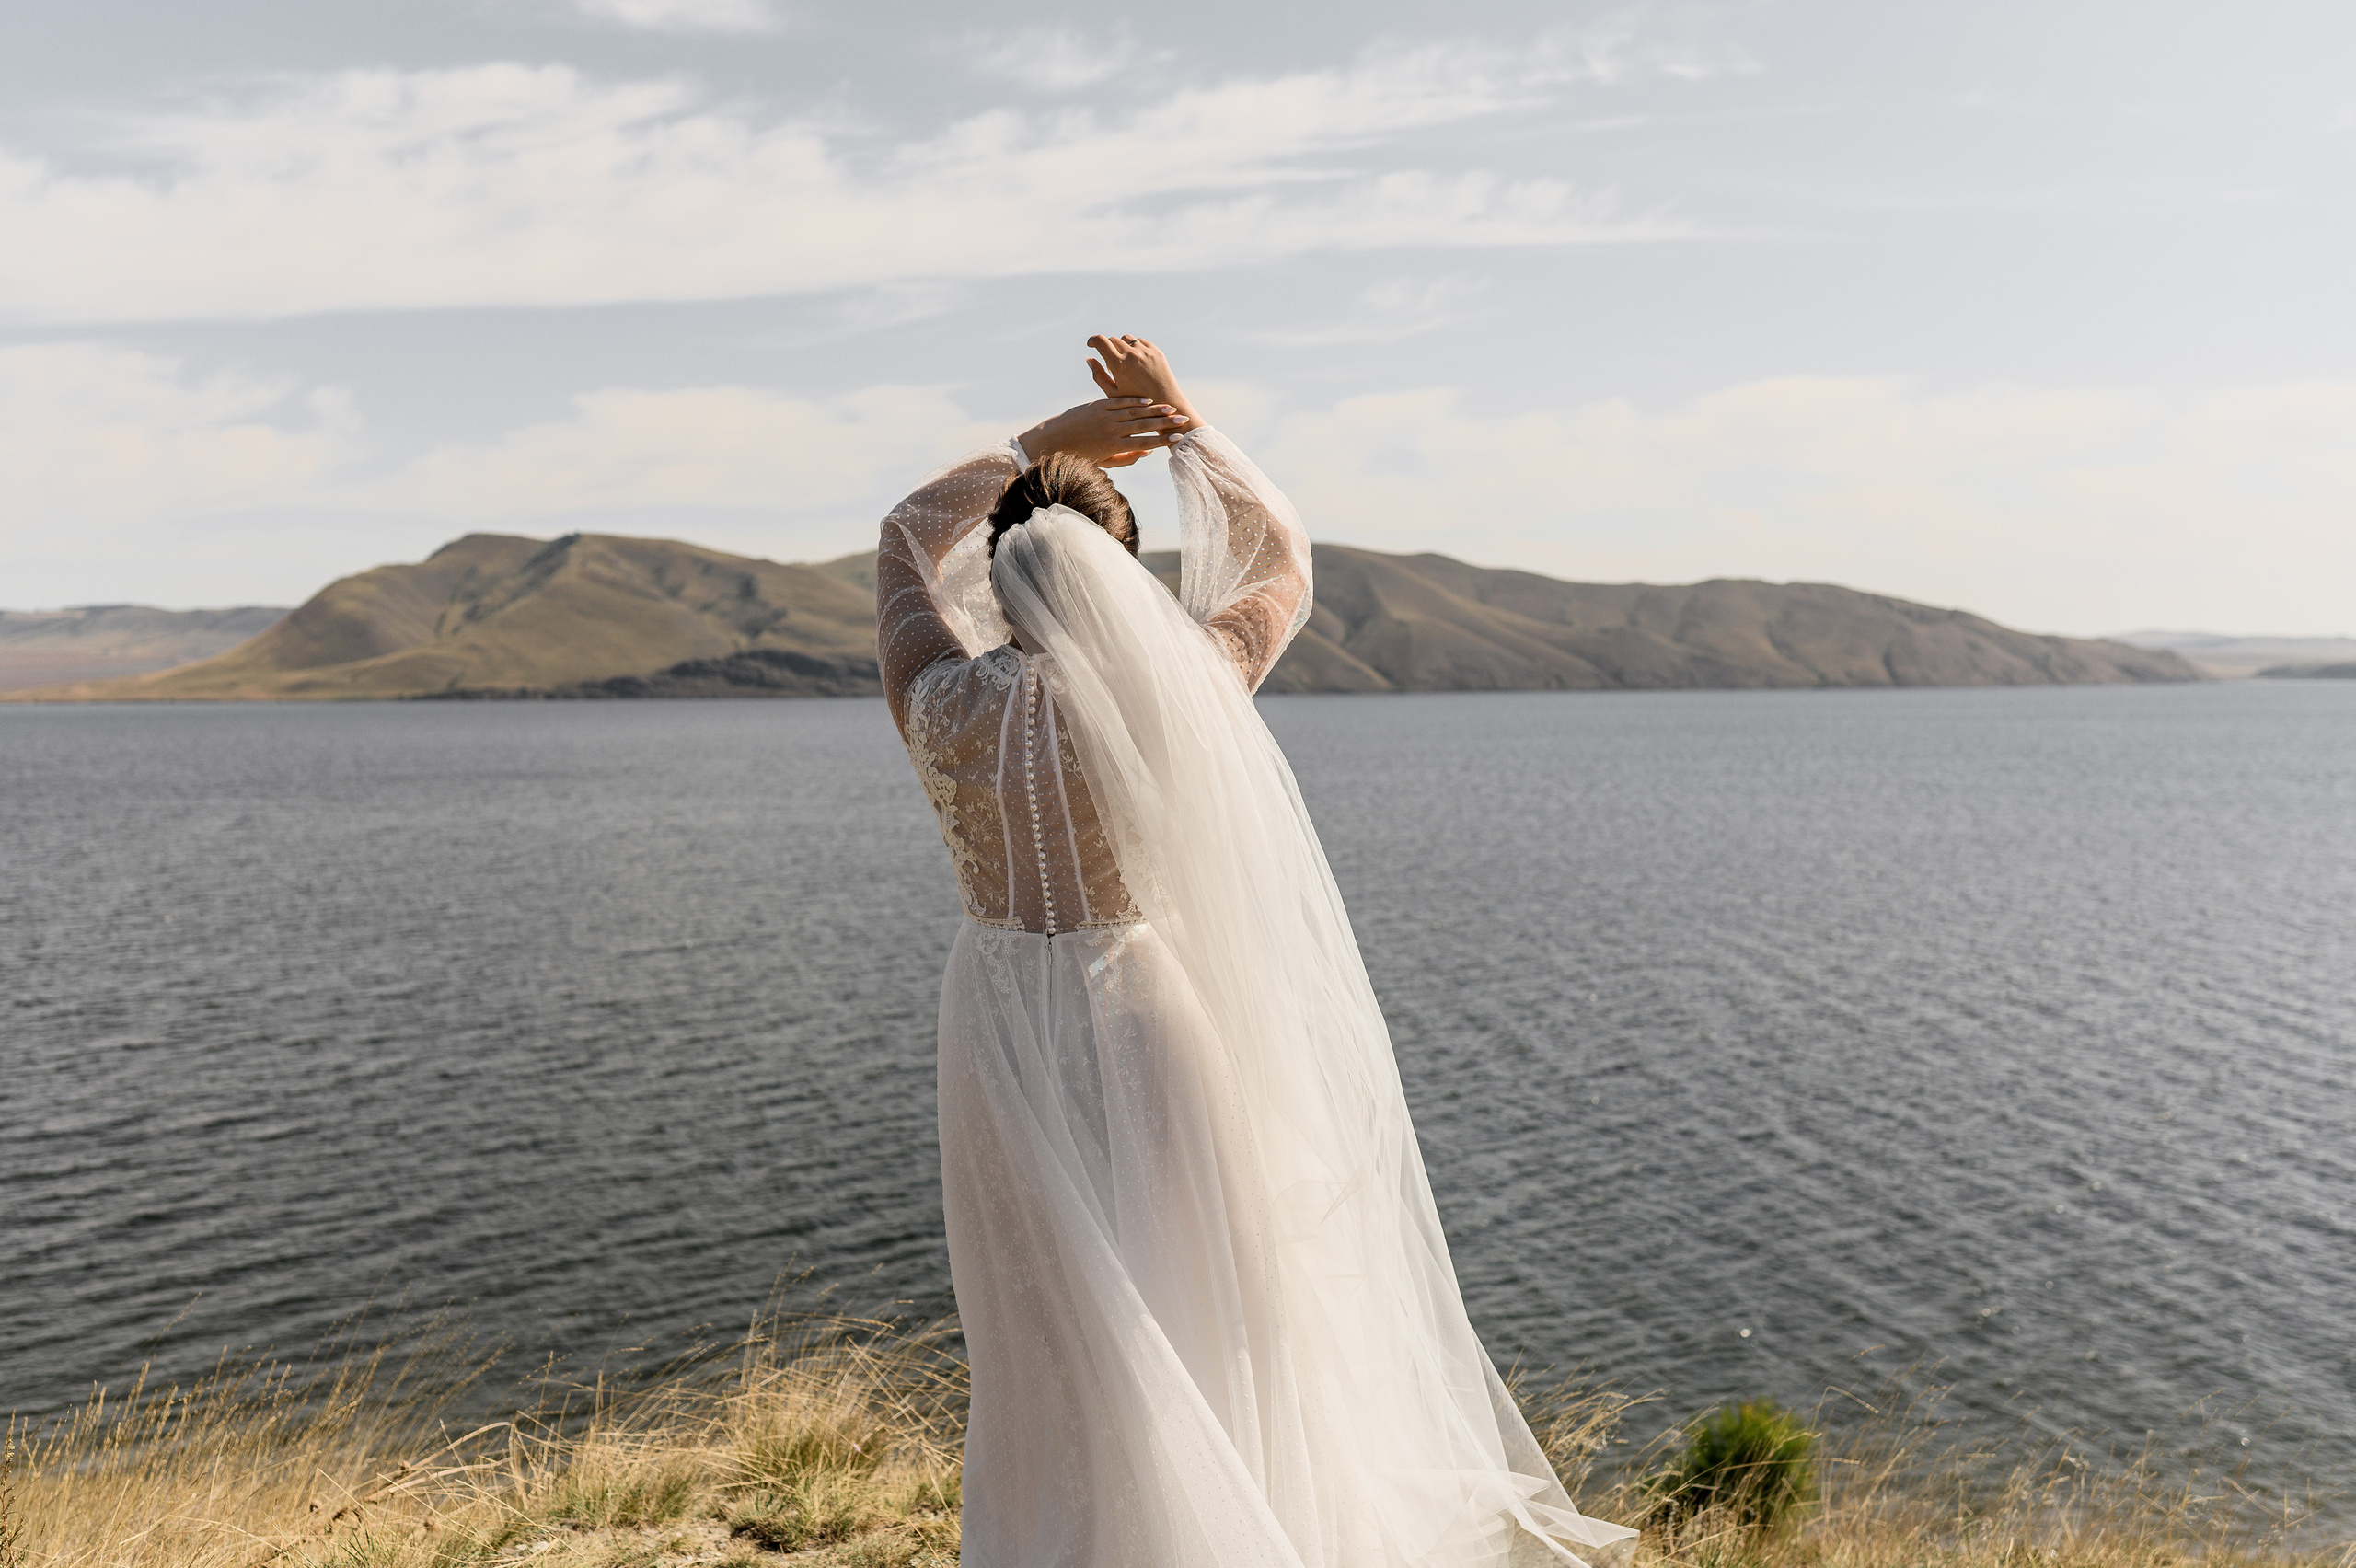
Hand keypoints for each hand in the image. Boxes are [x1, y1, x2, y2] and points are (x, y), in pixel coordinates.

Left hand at [1020, 397, 1190, 469]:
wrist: (1053, 440)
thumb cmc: (1080, 455)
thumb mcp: (1104, 462)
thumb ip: (1127, 458)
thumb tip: (1148, 451)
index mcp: (1114, 446)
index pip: (1144, 442)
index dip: (1163, 440)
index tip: (1178, 438)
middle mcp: (1111, 430)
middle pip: (1144, 425)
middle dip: (1164, 423)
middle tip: (1182, 420)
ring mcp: (1105, 416)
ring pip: (1134, 411)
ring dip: (1154, 410)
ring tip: (1170, 408)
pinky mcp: (1097, 405)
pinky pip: (1120, 402)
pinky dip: (1135, 401)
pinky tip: (1148, 401)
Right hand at [1086, 335, 1201, 432]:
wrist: (1165, 403)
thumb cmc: (1135, 403)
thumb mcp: (1113, 393)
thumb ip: (1098, 375)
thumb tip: (1089, 358)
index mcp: (1119, 365)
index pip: (1101, 341)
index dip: (1093, 340)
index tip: (1091, 344)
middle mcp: (1132, 355)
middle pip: (1113, 340)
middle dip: (1108, 348)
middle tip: (1111, 366)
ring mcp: (1146, 352)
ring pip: (1127, 339)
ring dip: (1122, 347)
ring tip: (1125, 364)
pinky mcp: (1156, 351)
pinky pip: (1141, 342)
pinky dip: (1135, 348)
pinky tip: (1136, 363)